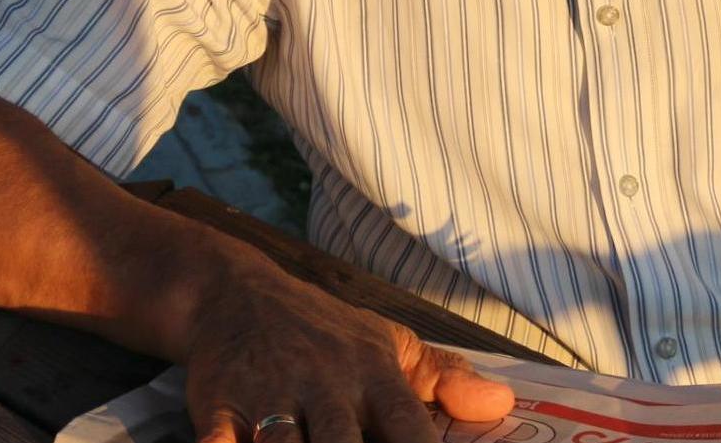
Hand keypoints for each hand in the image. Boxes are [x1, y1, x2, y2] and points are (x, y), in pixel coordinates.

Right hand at [182, 248, 514, 442]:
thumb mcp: (387, 342)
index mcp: (372, 374)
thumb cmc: (323, 331)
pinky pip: (220, 442)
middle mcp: (325, 384)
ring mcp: (270, 394)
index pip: (409, 429)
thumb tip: (502, 404)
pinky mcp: (219, 405)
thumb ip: (443, 378)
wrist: (234, 293)